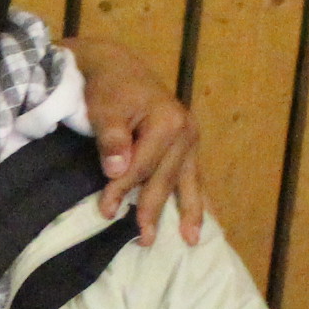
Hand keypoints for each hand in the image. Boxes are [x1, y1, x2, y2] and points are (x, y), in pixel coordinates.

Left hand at [60, 34, 209, 243]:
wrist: (118, 68)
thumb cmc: (108, 89)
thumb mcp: (104, 109)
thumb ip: (111, 139)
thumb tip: (116, 170)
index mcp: (168, 122)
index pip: (142, 167)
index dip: (122, 190)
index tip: (104, 211)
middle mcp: (186, 131)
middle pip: (167, 178)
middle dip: (154, 210)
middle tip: (144, 241)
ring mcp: (191, 139)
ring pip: (189, 181)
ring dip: (190, 212)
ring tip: (191, 241)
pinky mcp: (189, 145)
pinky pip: (194, 176)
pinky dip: (198, 198)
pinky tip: (205, 220)